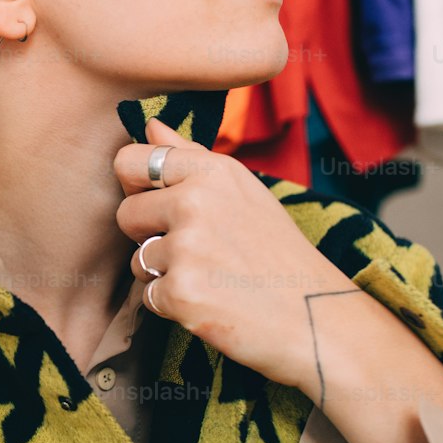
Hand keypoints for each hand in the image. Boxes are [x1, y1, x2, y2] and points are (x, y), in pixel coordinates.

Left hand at [113, 116, 358, 391]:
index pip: (130, 161)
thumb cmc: (278, 252)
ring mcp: (187, 248)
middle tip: (197, 251)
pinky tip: (212, 302)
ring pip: (138, 260)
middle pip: (125, 214)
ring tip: (213, 278)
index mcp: (212, 170)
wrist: (316, 317)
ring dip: (165, 274)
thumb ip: (191, 157)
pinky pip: (149, 296)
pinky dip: (174, 305)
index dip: (137, 188)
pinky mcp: (181, 292)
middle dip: (148, 236)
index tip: (161, 205)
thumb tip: (150, 125)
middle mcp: (195, 202)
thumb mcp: (242, 191)